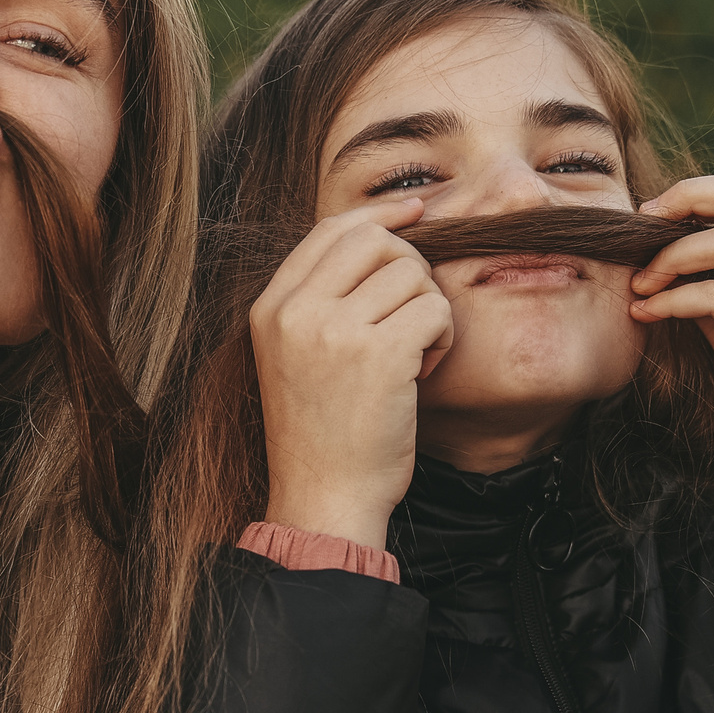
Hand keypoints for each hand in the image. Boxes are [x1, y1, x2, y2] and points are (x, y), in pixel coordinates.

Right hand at [251, 197, 453, 550]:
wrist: (323, 500)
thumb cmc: (322, 435)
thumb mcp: (298, 357)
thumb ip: (324, 301)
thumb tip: (386, 234)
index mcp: (271, 308)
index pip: (331, 230)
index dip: (381, 214)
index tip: (417, 213)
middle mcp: (296, 312)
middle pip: (376, 240)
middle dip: (410, 269)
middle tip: (411, 319)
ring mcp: (334, 332)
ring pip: (412, 274)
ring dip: (428, 312)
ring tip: (411, 359)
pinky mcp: (378, 355)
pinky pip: (434, 310)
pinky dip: (442, 339)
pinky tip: (421, 373)